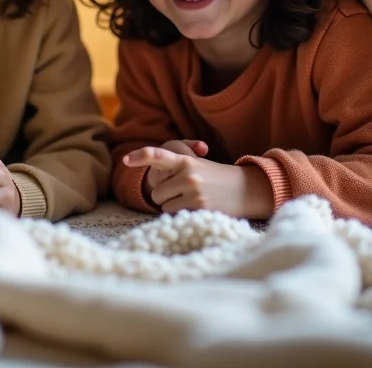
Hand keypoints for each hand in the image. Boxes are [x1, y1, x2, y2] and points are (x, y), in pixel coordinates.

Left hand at [124, 146, 272, 218]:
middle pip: (156, 191)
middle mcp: (187, 173)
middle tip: (184, 191)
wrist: (245, 189)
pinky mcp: (198, 207)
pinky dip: (181, 214)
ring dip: (173, 205)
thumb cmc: (214, 178)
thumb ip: (174, 168)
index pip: (158, 155)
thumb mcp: (196, 165)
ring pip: (163, 205)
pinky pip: (174, 215)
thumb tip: (151, 177)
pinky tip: (196, 208)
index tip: (126, 159)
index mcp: (184, 160)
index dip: (141, 156)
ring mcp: (193, 190)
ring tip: (193, 199)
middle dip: (165, 195)